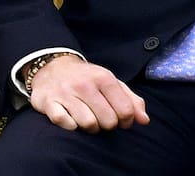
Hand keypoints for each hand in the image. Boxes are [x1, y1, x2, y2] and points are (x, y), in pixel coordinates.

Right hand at [26, 56, 148, 132]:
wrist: (53, 68)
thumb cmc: (88, 79)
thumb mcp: (112, 83)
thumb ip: (131, 100)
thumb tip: (145, 121)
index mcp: (104, 78)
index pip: (125, 110)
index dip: (126, 121)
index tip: (122, 121)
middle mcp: (86, 85)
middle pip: (108, 120)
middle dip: (108, 126)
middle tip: (104, 120)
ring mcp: (66, 94)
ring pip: (88, 124)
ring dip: (91, 128)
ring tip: (89, 120)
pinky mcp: (49, 103)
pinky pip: (65, 123)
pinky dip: (71, 126)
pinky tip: (72, 119)